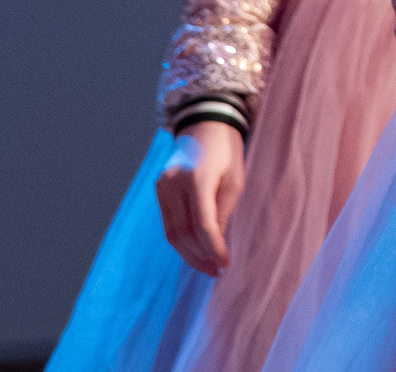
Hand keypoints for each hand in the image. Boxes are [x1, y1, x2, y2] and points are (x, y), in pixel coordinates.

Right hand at [156, 120, 245, 276]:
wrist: (205, 125)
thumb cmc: (227, 152)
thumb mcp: (235, 179)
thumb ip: (224, 212)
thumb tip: (216, 245)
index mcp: (197, 178)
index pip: (202, 224)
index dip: (214, 248)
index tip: (225, 264)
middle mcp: (173, 183)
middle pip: (183, 233)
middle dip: (200, 256)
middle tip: (217, 270)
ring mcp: (162, 186)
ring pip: (172, 232)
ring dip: (189, 254)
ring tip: (208, 266)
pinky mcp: (159, 190)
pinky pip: (168, 223)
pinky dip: (181, 240)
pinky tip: (196, 250)